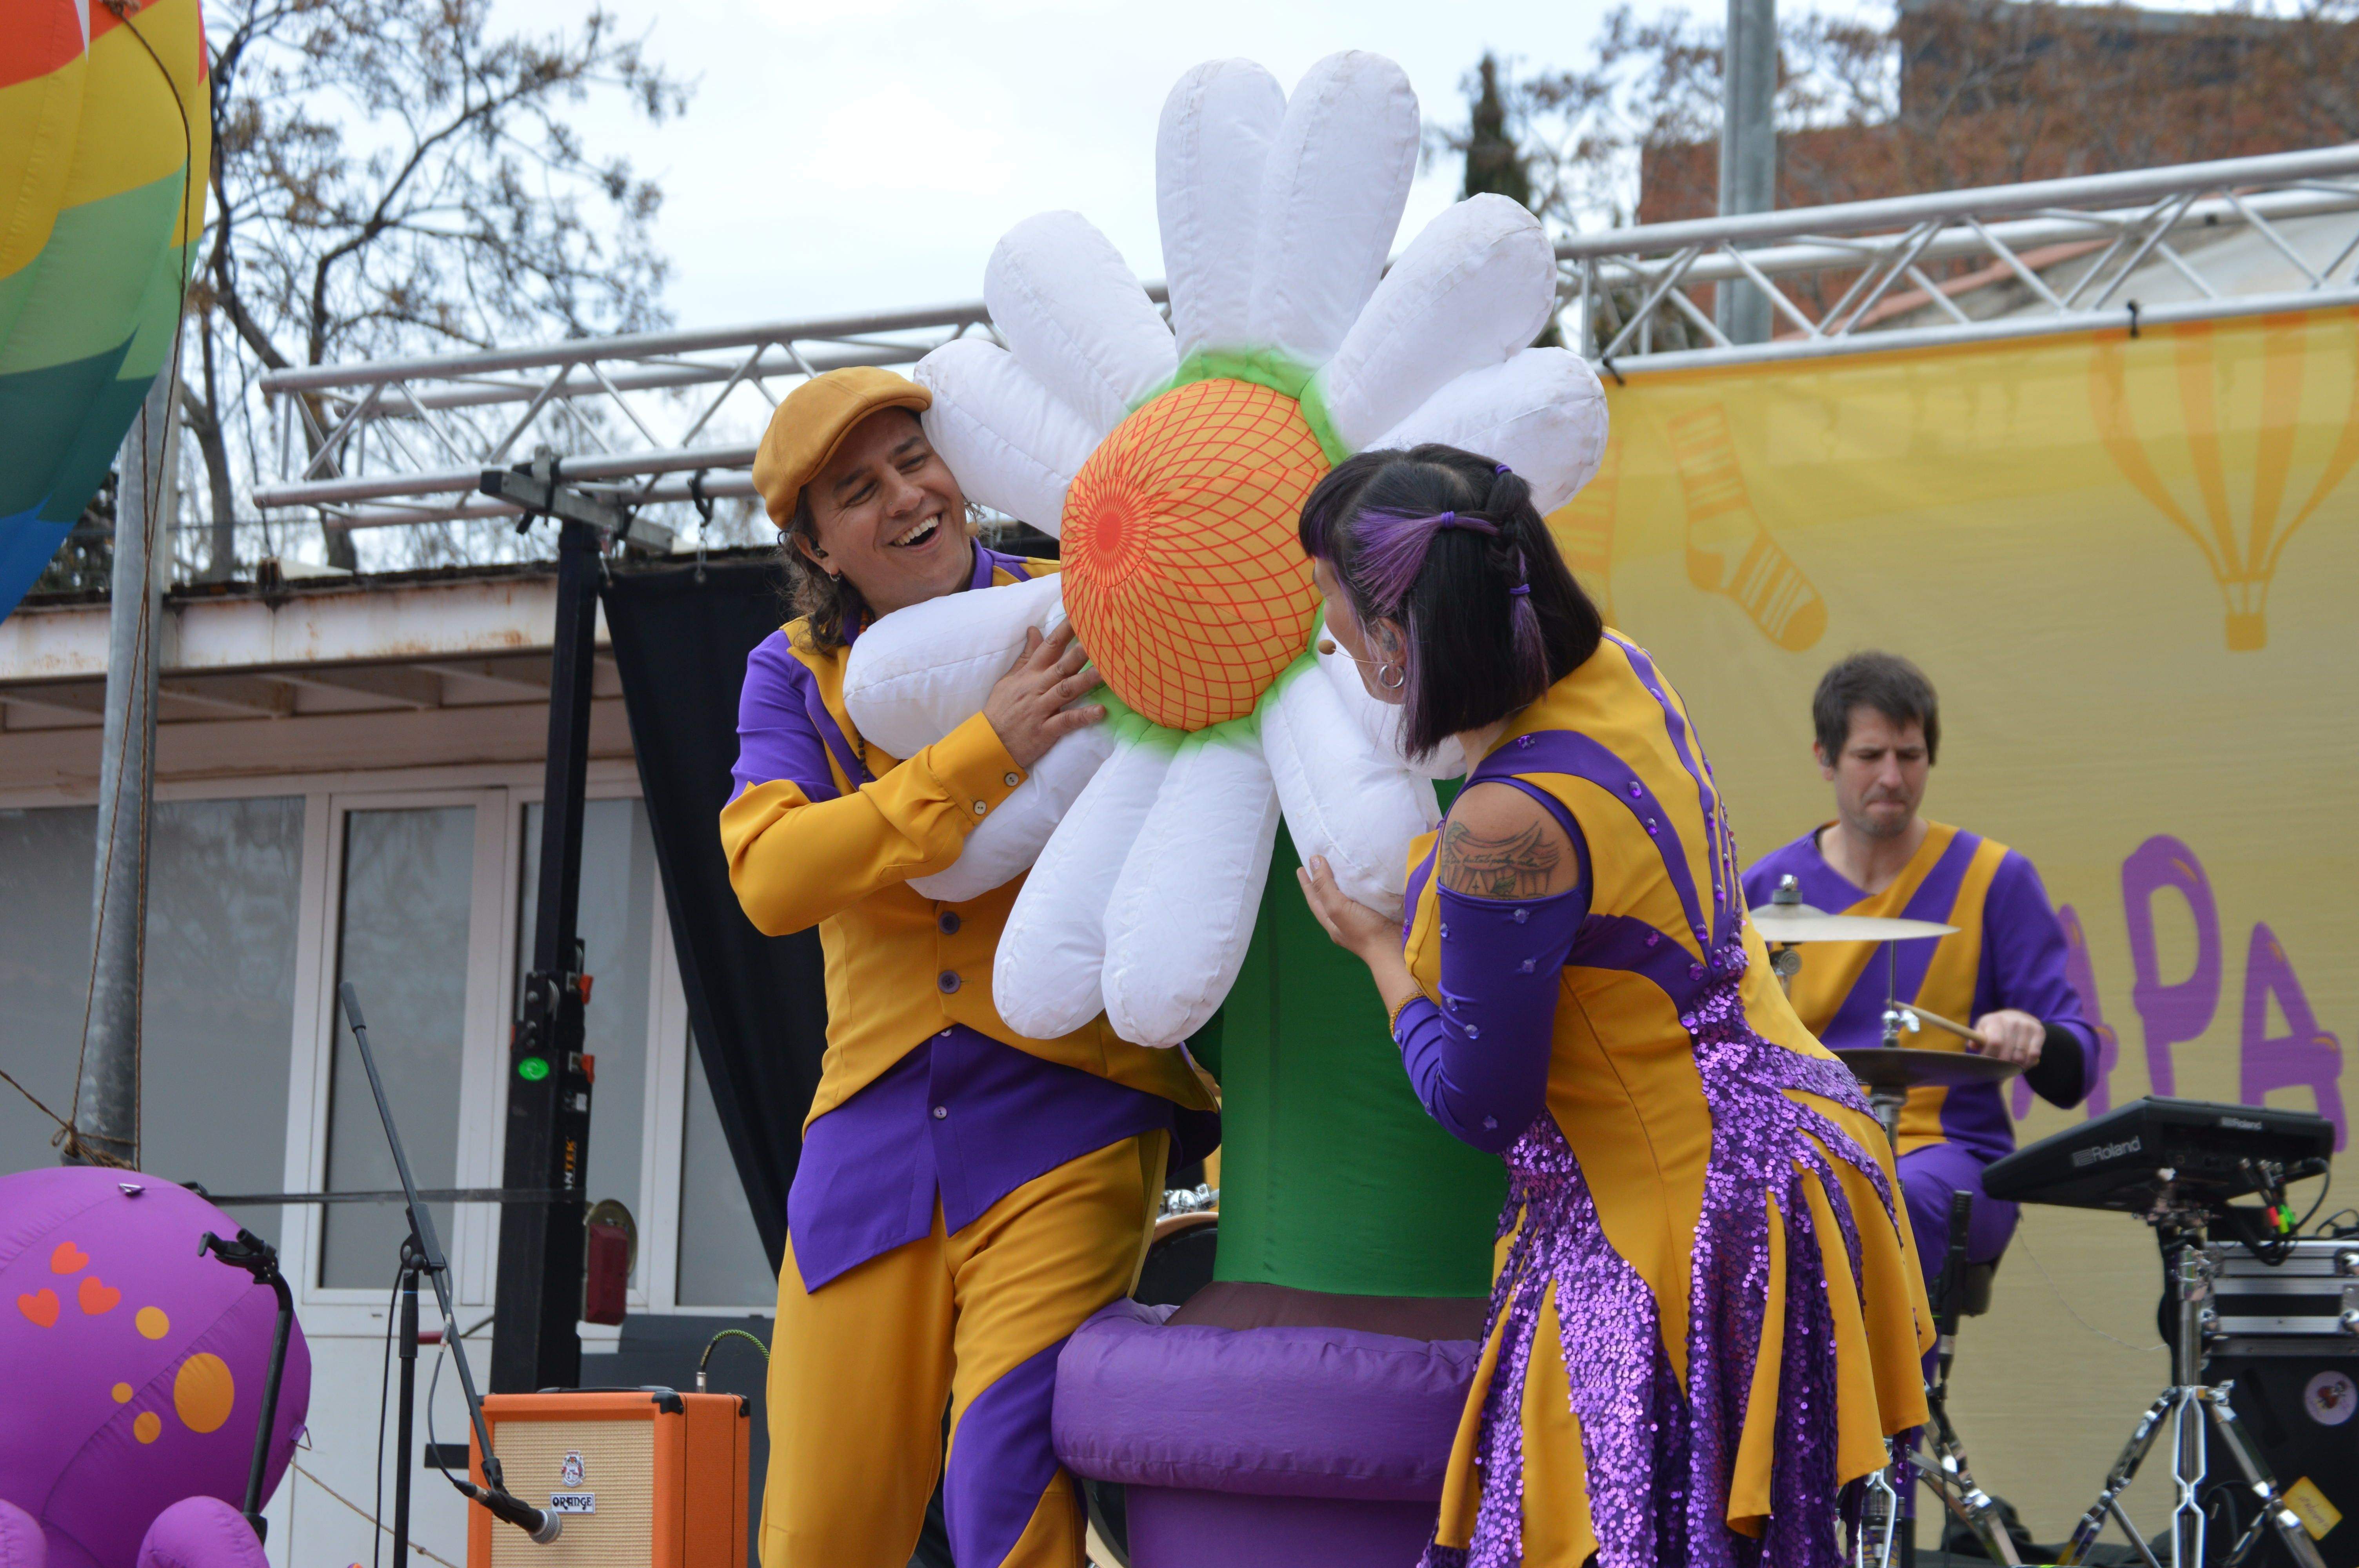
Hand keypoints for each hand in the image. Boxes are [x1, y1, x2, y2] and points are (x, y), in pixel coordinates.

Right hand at [983, 622, 1105, 769]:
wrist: (988, 743)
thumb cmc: (1001, 709)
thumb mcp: (1010, 679)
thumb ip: (1027, 655)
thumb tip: (1034, 629)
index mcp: (1029, 674)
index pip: (1050, 646)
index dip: (1066, 630)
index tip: (1082, 615)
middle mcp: (1036, 688)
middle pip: (1062, 666)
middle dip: (1080, 652)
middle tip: (1101, 639)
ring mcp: (1041, 708)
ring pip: (1066, 690)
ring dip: (1086, 680)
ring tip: (1107, 672)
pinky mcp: (1045, 730)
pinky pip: (1066, 721)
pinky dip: (1083, 716)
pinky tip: (1101, 711)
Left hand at [1296, 854, 1397, 963]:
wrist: (1394, 949)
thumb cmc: (1363, 929)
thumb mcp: (1337, 907)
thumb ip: (1325, 886)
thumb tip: (1314, 860)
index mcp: (1332, 922)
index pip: (1315, 898)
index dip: (1307, 882)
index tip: (1301, 867)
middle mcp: (1344, 921)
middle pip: (1329, 897)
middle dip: (1323, 882)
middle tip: (1320, 863)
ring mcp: (1362, 919)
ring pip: (1348, 897)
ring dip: (1344, 883)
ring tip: (1342, 866)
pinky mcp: (1378, 914)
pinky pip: (1365, 897)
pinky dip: (1362, 886)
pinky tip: (1367, 878)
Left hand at [1970, 1008, 2044, 1066]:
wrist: (2018, 1016)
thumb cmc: (1996, 1027)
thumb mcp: (1984, 1028)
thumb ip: (1977, 1038)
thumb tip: (1972, 1045)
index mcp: (1996, 1020)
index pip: (1994, 1043)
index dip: (1990, 1057)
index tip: (1987, 1065)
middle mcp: (2013, 1021)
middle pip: (2008, 1053)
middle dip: (2001, 1066)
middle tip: (1999, 1071)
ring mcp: (2027, 1026)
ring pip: (2021, 1057)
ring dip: (2014, 1068)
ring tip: (2009, 1069)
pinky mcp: (2039, 1031)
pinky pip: (2034, 1055)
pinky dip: (2027, 1064)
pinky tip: (2021, 1065)